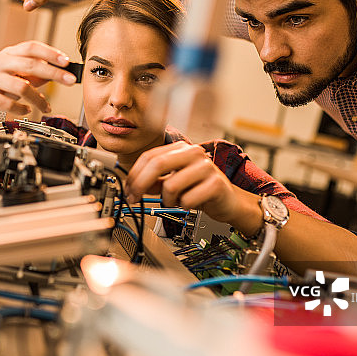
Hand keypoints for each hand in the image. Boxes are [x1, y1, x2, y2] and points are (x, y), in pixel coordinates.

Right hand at [0, 41, 76, 114]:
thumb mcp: (13, 74)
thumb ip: (33, 73)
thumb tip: (58, 73)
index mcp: (7, 54)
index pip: (31, 47)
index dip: (50, 53)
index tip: (66, 61)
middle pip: (31, 64)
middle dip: (54, 73)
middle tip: (69, 80)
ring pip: (21, 86)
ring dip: (38, 98)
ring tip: (45, 106)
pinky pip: (7, 103)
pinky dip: (20, 108)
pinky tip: (26, 110)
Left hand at [125, 142, 240, 222]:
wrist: (228, 200)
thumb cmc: (200, 189)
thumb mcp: (173, 182)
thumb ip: (154, 181)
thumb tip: (134, 186)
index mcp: (182, 148)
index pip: (149, 156)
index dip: (134, 175)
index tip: (128, 190)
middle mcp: (194, 153)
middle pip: (157, 164)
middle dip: (140, 184)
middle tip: (135, 199)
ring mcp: (206, 167)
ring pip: (171, 185)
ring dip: (167, 200)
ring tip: (175, 201)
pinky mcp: (216, 184)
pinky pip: (187, 199)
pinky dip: (183, 206)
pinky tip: (190, 204)